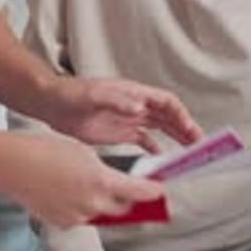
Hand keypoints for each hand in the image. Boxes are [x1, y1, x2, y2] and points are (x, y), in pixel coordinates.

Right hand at [0, 131, 164, 227]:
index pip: (138, 192)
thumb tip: (114, 181)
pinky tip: (72, 193)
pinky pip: (82, 218)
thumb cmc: (45, 150)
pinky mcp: (62, 224)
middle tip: (133, 191)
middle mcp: (92, 204)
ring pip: (102, 215)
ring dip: (106, 205)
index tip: (160, 192)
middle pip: (123, 209)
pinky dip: (84, 209)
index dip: (153, 193)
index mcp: (101, 182)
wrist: (14, 164)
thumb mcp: (83, 151)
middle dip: (130, 201)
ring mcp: (76, 217)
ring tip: (94, 187)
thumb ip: (104, 170)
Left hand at [43, 78, 202, 148]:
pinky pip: (143, 139)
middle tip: (199, 144)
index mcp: (133, 93)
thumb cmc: (70, 94)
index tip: (192, 129)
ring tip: (189, 151)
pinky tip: (161, 157)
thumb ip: (117, 100)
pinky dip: (154, 148)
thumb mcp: (93, 95)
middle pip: (168, 115)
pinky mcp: (118, 131)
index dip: (181, 114)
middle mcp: (134, 104)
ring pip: (159, 127)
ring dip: (175, 136)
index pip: (166, 102)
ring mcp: (127, 118)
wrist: (52, 104)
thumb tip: (139, 106)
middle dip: (185, 128)